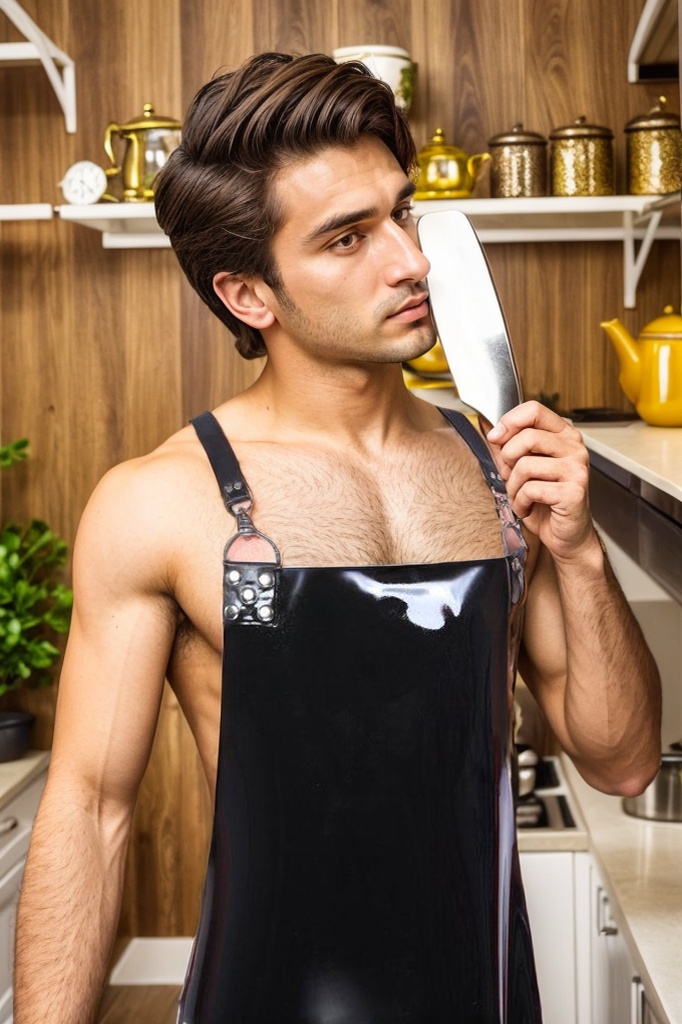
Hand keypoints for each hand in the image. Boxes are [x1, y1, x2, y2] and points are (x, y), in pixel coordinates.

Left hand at [486, 401, 594, 559]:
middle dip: (508, 459)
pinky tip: (529, 508)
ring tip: (521, 496)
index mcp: (564, 435)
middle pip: (527, 436)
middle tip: (510, 476)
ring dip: (514, 487)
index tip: (495, 438)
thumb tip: (490, 431)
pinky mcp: (574, 491)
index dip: (509, 421)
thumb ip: (510, 447)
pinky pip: (531, 489)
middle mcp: (575, 448)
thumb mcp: (523, 468)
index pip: (534, 410)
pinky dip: (521, 503)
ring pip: (526, 465)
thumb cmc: (545, 500)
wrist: (566, 534)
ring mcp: (577, 469)